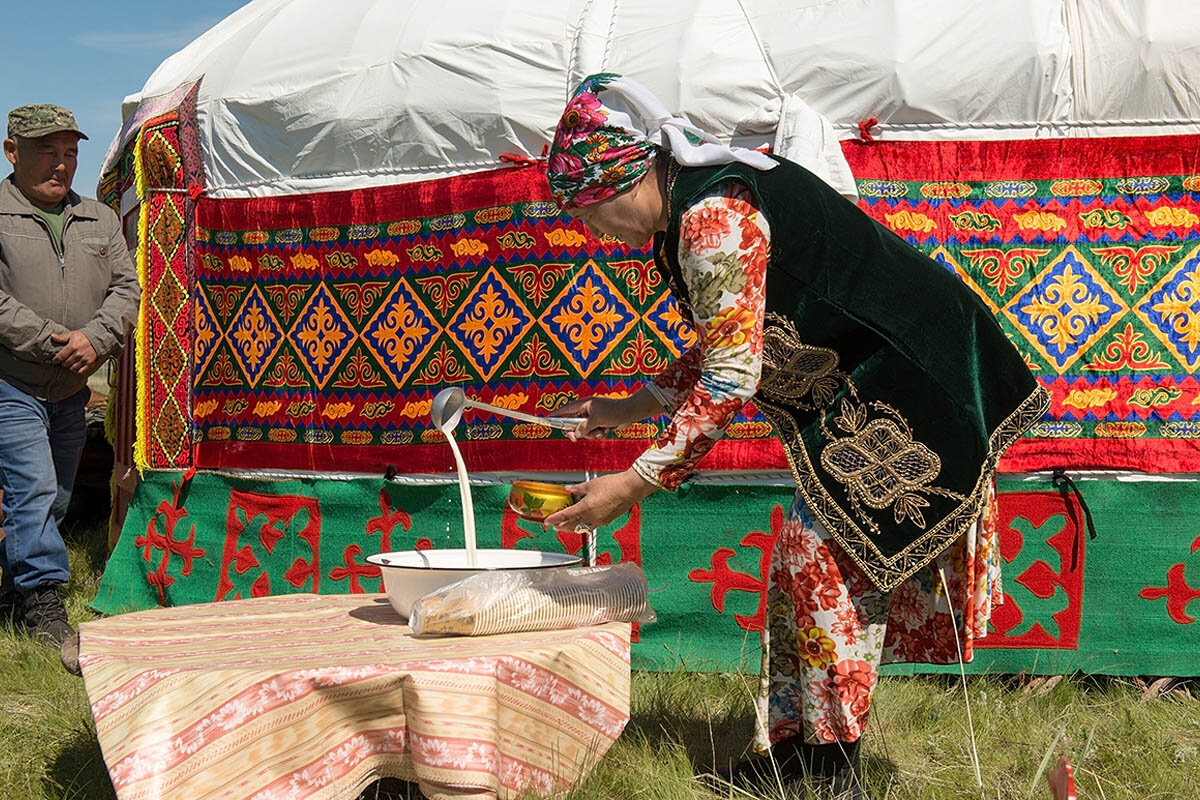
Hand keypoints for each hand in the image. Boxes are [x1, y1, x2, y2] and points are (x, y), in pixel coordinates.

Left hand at [51, 330, 99, 375]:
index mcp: (72, 346)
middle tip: (64, 361)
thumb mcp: (72, 335)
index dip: (56, 360)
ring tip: (70, 364)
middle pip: (66, 363)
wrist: (98, 339)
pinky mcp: (90, 363)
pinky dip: (77, 370)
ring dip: (70, 367)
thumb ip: (62, 337)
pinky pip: (81, 371)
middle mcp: (78, 354)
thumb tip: (52, 336)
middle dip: (63, 363)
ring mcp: (84, 359)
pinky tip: (77, 367)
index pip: (60, 357)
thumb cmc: (84, 337)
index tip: (54, 361)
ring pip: (72, 368)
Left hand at [543, 468, 657, 529]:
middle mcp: (591, 517)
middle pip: (572, 525)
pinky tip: (584, 522)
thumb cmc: (613, 486)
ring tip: (567, 527)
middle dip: (562, 526)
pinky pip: (592, 526)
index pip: (565, 516)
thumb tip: (569, 489)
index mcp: (585, 508)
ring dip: (573, 528)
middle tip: (555, 526)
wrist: (630, 489)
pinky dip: (584, 525)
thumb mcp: (591, 485)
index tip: (547, 521)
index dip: (555, 519)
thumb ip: (578, 489)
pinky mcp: (607, 521)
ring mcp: (600, 521)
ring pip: (582, 528)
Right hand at [554, 388, 663, 441]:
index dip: (555, 415)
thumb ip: (584, 428)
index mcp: (583, 405)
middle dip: (577, 432)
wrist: (631, 412)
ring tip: (601, 430)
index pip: (565, 410)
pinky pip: (592, 432)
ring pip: (584, 430)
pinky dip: (598, 434)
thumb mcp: (596, 420)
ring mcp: (593, 417)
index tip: (546, 419)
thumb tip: (576, 434)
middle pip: (573, 423)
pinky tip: (606, 430)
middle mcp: (586, 410)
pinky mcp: (599, 423)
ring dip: (591, 434)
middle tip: (576, 438)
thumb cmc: (615, 411)